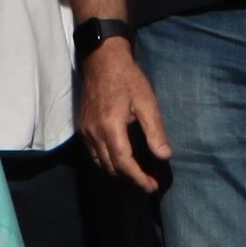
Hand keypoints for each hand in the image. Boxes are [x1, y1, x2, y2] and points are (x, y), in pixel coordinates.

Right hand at [80, 41, 171, 189]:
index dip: (138, 178)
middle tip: (148, 183)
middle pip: (110, 167)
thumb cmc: (128, 78)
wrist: (102, 60)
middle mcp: (93, 133)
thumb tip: (164, 156)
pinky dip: (106, 161)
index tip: (151, 186)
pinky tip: (119, 160)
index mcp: (110, 127)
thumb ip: (155, 131)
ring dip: (117, 172)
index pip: (123, 163)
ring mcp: (84, 131)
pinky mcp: (81, 127)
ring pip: (100, 162)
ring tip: (136, 175)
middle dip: (130, 179)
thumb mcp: (147, 102)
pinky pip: (92, 153)